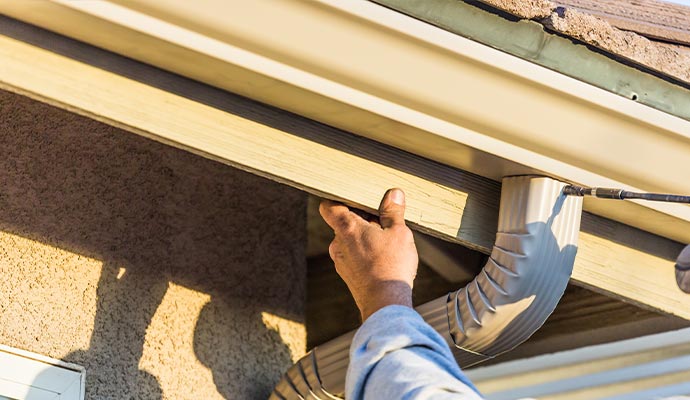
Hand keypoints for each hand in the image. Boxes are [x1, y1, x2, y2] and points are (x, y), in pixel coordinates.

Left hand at [319, 189, 418, 320]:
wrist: (385, 303)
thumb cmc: (391, 266)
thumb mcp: (399, 232)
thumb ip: (393, 211)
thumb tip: (394, 194)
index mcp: (347, 228)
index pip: (329, 206)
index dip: (338, 199)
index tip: (354, 198)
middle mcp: (338, 244)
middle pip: (344, 223)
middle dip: (362, 219)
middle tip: (383, 220)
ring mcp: (341, 261)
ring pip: (350, 240)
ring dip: (365, 237)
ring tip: (387, 241)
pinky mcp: (348, 275)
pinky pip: (353, 256)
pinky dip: (365, 253)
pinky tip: (384, 258)